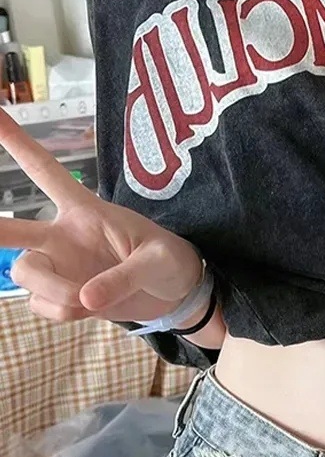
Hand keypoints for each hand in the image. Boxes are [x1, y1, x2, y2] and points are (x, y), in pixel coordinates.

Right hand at [0, 109, 201, 326]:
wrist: (176, 295)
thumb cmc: (168, 261)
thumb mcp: (156, 262)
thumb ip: (121, 277)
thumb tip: (85, 299)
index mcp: (86, 211)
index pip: (45, 171)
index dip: (17, 144)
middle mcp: (62, 236)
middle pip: (11, 228)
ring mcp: (60, 266)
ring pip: (24, 274)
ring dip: (51, 291)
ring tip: (84, 301)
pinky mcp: (63, 295)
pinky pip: (41, 305)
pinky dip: (60, 312)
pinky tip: (85, 310)